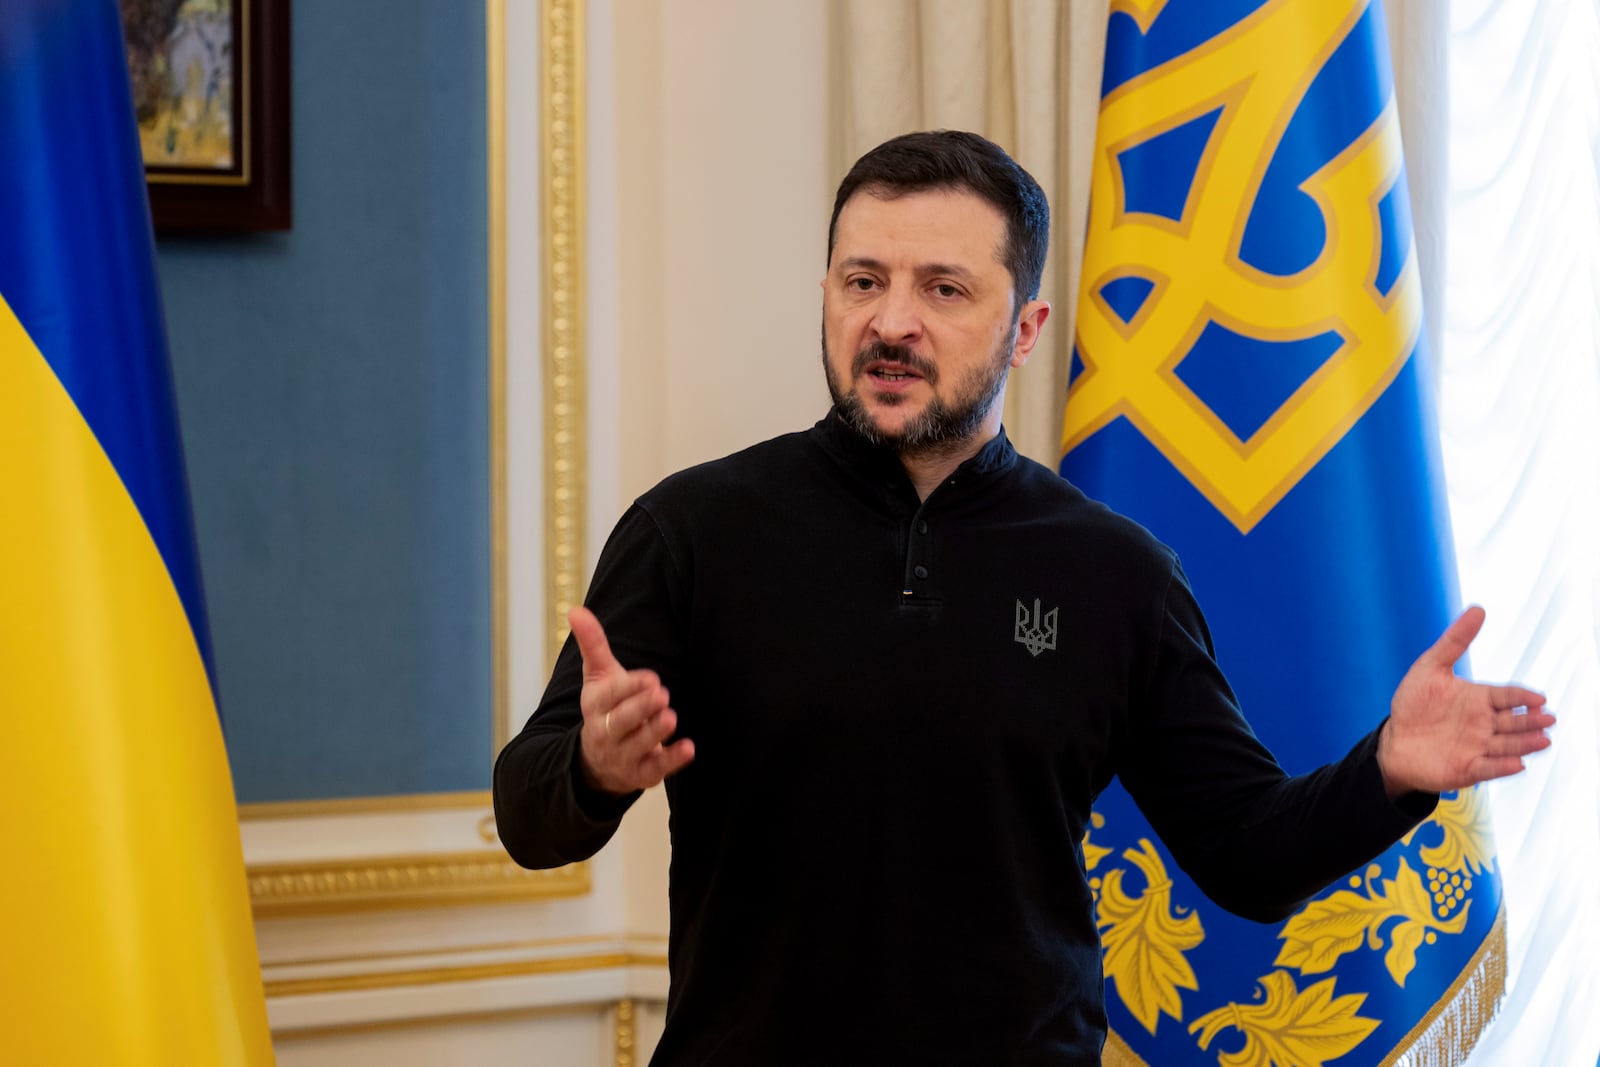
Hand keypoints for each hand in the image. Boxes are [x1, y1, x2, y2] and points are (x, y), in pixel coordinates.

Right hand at [570, 606, 694, 795]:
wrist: (597, 759)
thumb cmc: (605, 707)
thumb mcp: (598, 676)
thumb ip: (592, 644)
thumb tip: (576, 609)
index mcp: (595, 706)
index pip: (610, 697)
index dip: (630, 687)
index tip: (651, 678)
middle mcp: (604, 733)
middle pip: (622, 721)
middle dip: (641, 709)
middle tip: (661, 695)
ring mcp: (621, 756)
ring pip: (638, 746)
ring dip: (655, 733)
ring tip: (670, 717)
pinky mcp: (640, 774)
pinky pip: (656, 770)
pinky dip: (672, 760)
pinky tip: (688, 748)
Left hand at [1378, 606, 1553, 797]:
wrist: (1394, 740)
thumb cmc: (1413, 703)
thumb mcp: (1430, 667)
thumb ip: (1455, 640)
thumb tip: (1478, 609)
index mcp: (1479, 699)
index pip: (1507, 697)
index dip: (1522, 698)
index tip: (1538, 698)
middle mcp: (1484, 723)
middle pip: (1513, 722)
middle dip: (1531, 721)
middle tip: (1548, 719)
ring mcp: (1478, 747)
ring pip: (1507, 745)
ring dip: (1525, 744)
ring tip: (1542, 741)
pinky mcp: (1468, 769)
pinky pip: (1488, 768)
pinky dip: (1502, 767)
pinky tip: (1517, 764)